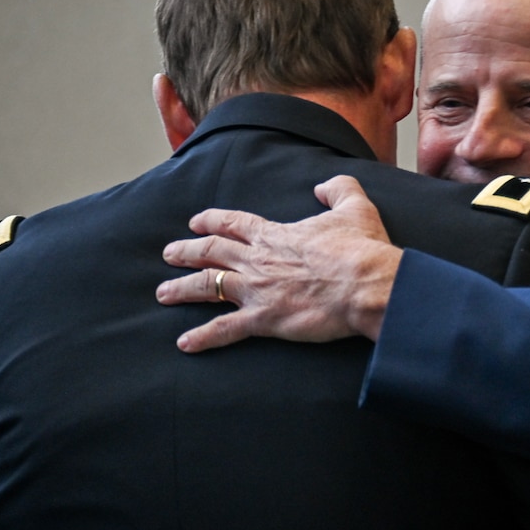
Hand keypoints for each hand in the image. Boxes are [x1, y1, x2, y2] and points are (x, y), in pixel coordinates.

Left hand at [157, 175, 402, 351]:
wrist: (366, 284)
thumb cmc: (362, 248)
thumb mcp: (355, 207)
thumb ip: (338, 189)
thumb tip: (323, 185)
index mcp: (276, 234)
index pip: (234, 223)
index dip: (212, 221)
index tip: (195, 223)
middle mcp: (258, 259)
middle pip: (211, 252)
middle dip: (186, 252)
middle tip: (169, 254)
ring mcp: (257, 290)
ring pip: (208, 286)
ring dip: (182, 289)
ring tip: (163, 293)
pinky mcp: (264, 319)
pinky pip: (225, 329)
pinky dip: (203, 337)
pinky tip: (184, 343)